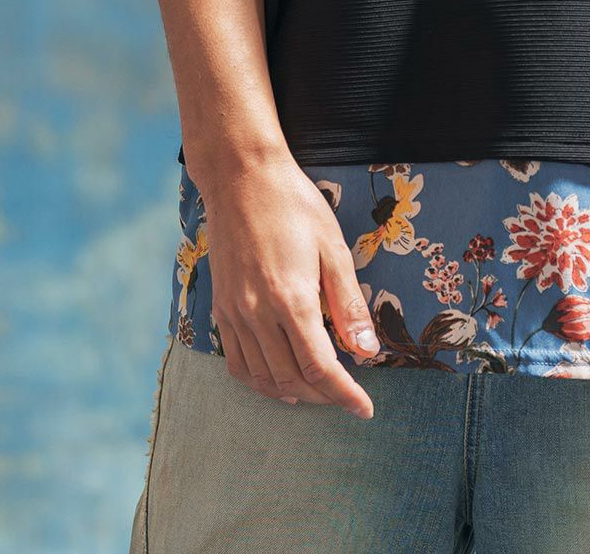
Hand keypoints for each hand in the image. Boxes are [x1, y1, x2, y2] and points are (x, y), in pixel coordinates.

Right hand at [196, 151, 379, 417]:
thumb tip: (368, 352)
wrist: (241, 179)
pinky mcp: (221, 308)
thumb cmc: (295, 206)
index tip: (365, 409)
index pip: (320, 368)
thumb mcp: (334, 248)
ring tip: (319, 393)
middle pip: (291, 379)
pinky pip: (236, 362)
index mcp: (292, 299)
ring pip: (262, 377)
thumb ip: (348, 305)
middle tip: (348, 396)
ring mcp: (234, 313)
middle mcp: (258, 314)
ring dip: (292, 393)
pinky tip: (278, 379)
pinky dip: (259, 381)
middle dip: (323, 397)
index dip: (344, 394)